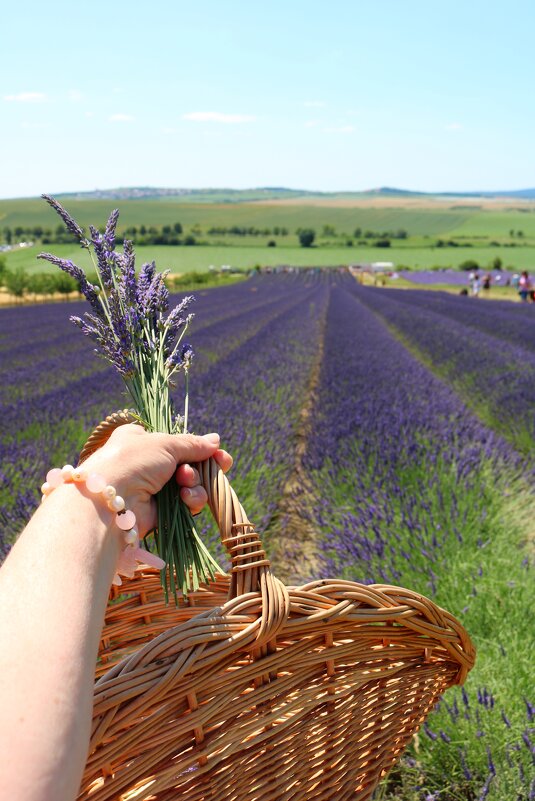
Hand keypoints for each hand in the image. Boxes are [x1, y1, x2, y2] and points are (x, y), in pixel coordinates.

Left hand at [82, 424, 232, 535]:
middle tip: (220, 464)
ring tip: (186, 481)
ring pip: (191, 485)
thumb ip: (192, 444)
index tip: (218, 453)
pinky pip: (186, 504)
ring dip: (195, 482)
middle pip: (188, 464)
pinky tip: (185, 498)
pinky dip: (190, 500)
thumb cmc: (133, 461)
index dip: (200, 448)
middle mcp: (148, 464)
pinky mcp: (160, 511)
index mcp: (142, 440)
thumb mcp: (165, 444)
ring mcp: (154, 489)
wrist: (108, 502)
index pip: (177, 442)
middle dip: (202, 466)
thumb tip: (215, 440)